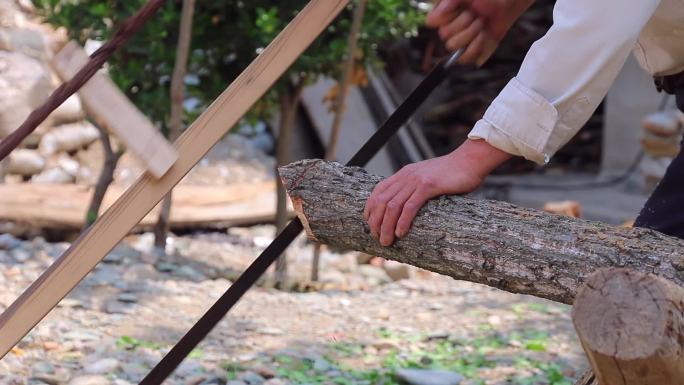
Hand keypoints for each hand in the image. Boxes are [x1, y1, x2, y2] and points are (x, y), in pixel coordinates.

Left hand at [364, 139, 510, 245]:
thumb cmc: (453, 173)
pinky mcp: (428, 186)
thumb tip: (411, 206)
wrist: (471, 160)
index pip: (378, 191)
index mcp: (404, 173)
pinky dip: (403, 221)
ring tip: (386, 241)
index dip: (370, 208)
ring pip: (393, 206)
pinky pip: (410, 206)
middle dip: (376, 222)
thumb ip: (417, 188)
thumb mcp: (428, 178)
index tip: (369, 224)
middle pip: (382, 201)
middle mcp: (406, 176)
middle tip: (377, 238)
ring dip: (386, 226)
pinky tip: (401, 233)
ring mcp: (416, 180)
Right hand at [426, 0, 533, 63]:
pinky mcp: (470, 52)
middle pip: (444, 34)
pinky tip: (483, 35)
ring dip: (471, 33)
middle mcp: (448, 28)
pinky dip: (476, 46)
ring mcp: (458, 42)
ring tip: (481, 23)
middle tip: (475, 14)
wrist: (507, 6)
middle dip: (464, 23)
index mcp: (444, 13)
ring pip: (453, 46)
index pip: (431, 21)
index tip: (459, 8)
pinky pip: (465, 57)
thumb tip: (441, 10)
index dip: (444, 17)